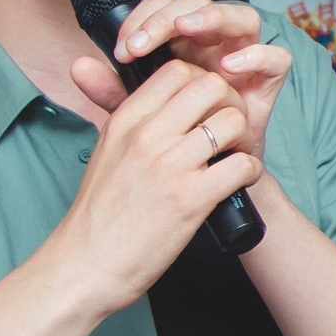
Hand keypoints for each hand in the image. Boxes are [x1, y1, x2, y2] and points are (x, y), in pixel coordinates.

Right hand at [45, 57, 262, 316]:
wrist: (86, 264)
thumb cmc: (99, 214)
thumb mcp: (107, 152)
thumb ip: (133, 121)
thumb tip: (160, 97)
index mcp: (126, 121)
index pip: (176, 71)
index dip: (201, 81)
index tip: (204, 106)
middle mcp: (148, 135)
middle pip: (211, 85)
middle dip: (229, 102)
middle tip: (227, 129)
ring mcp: (171, 165)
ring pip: (232, 121)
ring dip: (243, 138)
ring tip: (233, 156)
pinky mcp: (192, 198)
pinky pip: (242, 165)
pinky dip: (249, 171)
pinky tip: (237, 182)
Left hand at [73, 0, 290, 162]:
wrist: (205, 181)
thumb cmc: (175, 142)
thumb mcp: (137, 114)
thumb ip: (111, 89)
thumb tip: (78, 66)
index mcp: (182, 43)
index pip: (164, 7)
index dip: (142, 18)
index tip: (122, 50)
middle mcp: (214, 44)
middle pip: (200, 3)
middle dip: (169, 17)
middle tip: (143, 44)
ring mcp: (244, 60)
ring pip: (242, 18)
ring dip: (214, 17)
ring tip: (187, 29)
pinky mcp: (268, 84)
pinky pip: (276, 59)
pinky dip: (256, 55)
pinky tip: (229, 66)